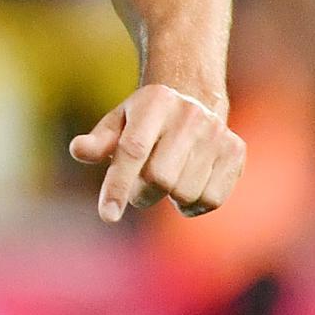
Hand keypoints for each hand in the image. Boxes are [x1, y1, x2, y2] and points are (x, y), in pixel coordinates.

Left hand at [69, 83, 244, 221]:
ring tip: (165, 180)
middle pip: (159, 179)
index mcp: (154, 102)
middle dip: (141, 193)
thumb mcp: (117, 122)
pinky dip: (192, 206)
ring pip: (185, 193)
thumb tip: (79, 150)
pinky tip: (186, 186)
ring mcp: (216, 133)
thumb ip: (99, 141)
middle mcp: (189, 115)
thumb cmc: (143, 119)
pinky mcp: (235, 151)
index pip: (133, 150)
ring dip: (167, 198)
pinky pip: (211, 200)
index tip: (108, 216)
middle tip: (138, 186)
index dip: (118, 185)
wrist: (193, 98)